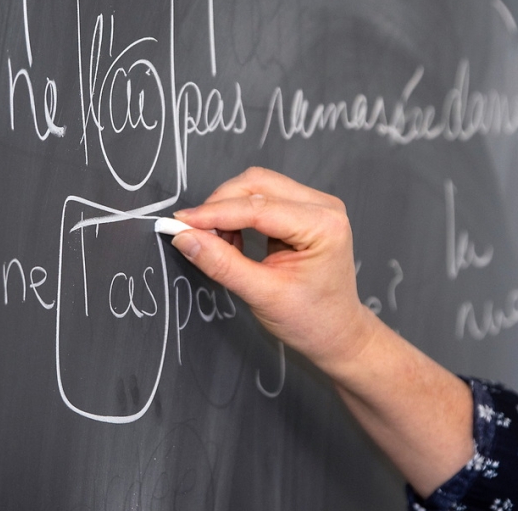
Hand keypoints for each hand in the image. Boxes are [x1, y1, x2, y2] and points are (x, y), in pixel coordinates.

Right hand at [170, 167, 378, 370]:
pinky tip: (232, 239)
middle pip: (257, 184)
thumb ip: (222, 264)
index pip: (258, 207)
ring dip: (228, 208)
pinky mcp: (305, 210)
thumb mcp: (262, 295)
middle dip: (219, 205)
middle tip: (193, 233)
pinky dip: (239, 213)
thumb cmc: (312, 320)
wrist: (337, 333)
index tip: (180, 222)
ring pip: (257, 186)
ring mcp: (316, 205)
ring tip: (216, 242)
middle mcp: (324, 206)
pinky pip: (263, 197)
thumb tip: (185, 237)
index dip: (214, 213)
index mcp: (323, 226)